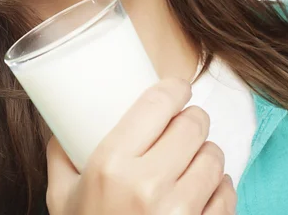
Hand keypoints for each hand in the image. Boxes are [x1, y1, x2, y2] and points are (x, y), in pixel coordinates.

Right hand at [46, 77, 236, 213]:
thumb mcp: (59, 195)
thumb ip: (59, 154)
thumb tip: (61, 123)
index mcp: (111, 164)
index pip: (158, 104)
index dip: (174, 87)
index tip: (176, 86)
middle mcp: (148, 185)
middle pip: (192, 125)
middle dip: (191, 118)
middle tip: (183, 121)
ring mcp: (179, 213)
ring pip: (214, 157)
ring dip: (206, 150)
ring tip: (193, 155)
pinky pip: (227, 194)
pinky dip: (220, 186)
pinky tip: (206, 187)